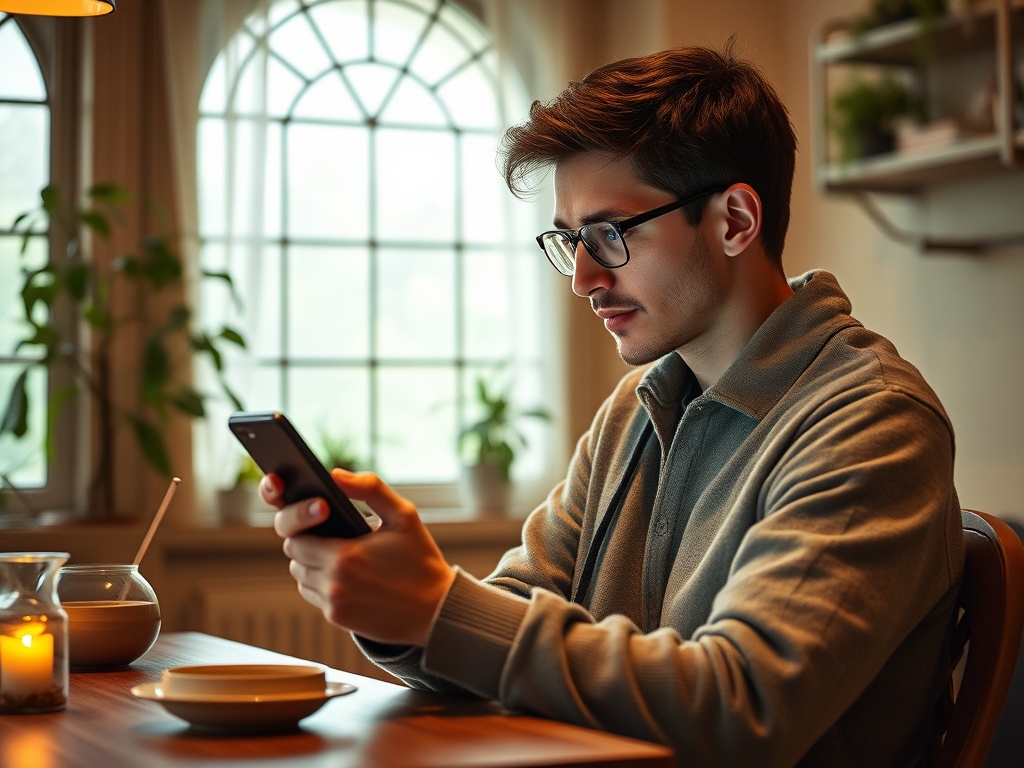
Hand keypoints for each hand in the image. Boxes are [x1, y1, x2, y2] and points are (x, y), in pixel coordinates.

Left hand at [262, 470, 455, 646]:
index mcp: (344, 556)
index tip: (319, 523)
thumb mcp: (403, 515)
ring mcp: (334, 604)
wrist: (436, 608)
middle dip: (308, 545)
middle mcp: (333, 583)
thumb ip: (369, 488)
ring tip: (338, 556)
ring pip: (301, 579)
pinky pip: (315, 597)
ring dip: (312, 567)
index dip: (305, 529)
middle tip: (331, 538)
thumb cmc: (420, 559)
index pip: (295, 540)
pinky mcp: (338, 619)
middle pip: (295, 559)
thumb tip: (335, 474)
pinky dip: (324, 586)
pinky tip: (346, 576)